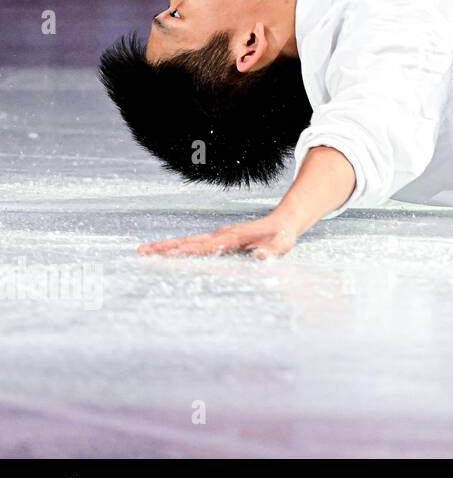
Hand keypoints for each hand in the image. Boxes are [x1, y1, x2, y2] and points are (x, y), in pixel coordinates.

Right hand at [138, 213, 303, 259]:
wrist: (284, 221)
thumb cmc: (283, 236)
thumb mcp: (283, 245)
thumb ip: (272, 251)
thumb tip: (259, 256)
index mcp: (234, 238)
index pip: (208, 245)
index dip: (190, 249)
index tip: (172, 253)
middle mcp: (222, 235)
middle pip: (189, 241)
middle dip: (166, 246)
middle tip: (142, 251)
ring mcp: (219, 237)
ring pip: (189, 241)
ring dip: (167, 246)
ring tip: (144, 251)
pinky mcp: (219, 240)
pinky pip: (195, 244)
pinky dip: (178, 247)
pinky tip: (166, 253)